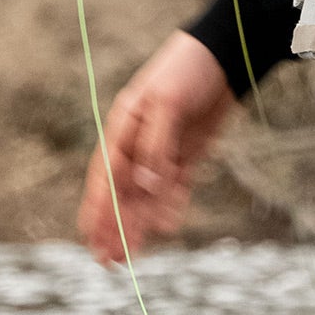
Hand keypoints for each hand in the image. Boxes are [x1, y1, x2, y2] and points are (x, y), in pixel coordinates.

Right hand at [77, 30, 236, 266]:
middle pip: (122, 191)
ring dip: (138, 224)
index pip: (105, 174)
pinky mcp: (186, 153)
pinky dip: (169, 207)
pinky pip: (174, 187)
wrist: (225, 54)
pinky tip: (167, 227)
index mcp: (123, 126)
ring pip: (146, 196)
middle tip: (107, 260)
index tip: (90, 236)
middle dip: (114, 226)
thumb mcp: (168, 102)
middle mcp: (138, 142)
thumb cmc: (187, 68)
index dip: (98, 207)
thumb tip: (147, 187)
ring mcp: (162, 149)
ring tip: (130, 256)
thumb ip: (156, 145)